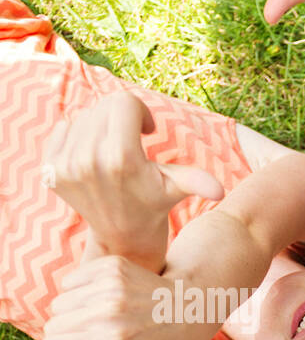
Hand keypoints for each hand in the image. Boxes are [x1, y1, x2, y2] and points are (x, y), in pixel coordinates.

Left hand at [42, 93, 223, 269]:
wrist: (122, 237)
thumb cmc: (153, 204)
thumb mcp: (177, 188)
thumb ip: (197, 183)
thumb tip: (219, 192)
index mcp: (120, 157)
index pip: (124, 102)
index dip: (140, 113)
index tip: (147, 132)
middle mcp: (87, 159)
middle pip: (103, 107)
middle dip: (121, 119)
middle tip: (132, 143)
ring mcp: (64, 165)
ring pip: (84, 116)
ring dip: (101, 127)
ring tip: (114, 153)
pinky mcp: (49, 168)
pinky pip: (63, 128)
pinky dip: (79, 137)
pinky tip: (93, 159)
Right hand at [42, 255, 197, 339]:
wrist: (187, 306)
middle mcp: (110, 310)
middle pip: (52, 327)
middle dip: (65, 337)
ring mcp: (111, 285)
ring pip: (59, 304)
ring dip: (71, 314)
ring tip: (99, 321)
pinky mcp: (111, 266)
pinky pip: (70, 281)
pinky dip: (78, 292)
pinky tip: (102, 301)